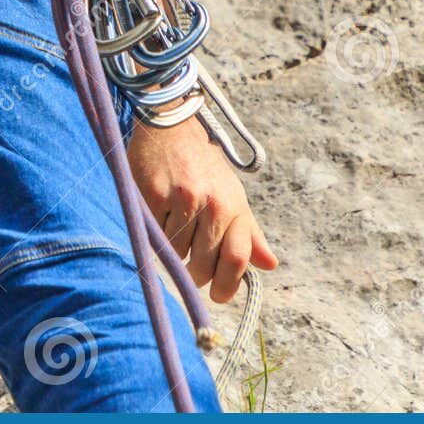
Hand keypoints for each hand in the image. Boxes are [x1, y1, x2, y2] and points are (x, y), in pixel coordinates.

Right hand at [127, 113, 277, 301]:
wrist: (171, 128)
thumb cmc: (204, 167)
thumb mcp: (232, 194)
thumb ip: (249, 232)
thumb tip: (269, 264)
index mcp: (234, 205)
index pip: (237, 258)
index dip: (227, 284)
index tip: (218, 295)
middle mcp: (212, 203)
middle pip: (203, 265)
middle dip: (196, 274)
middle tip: (190, 267)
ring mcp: (182, 200)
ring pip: (176, 253)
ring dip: (174, 252)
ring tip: (174, 229)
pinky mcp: (154, 195)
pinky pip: (154, 236)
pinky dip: (155, 234)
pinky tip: (159, 217)